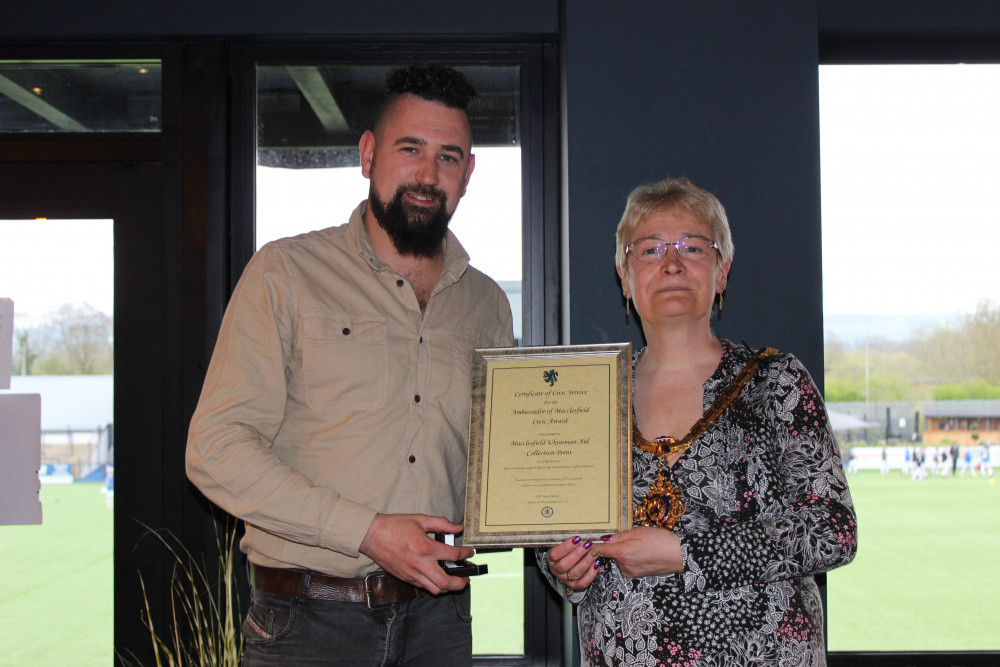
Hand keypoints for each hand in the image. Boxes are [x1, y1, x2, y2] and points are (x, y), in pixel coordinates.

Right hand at [359, 514, 473, 594]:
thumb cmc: (395, 525)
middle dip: (460, 583)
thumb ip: (442, 524)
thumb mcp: (420, 519)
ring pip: (434, 589)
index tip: (470, 552)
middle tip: (466, 578)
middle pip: (446, 582)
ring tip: (453, 581)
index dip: (465, 554)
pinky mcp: (405, 578)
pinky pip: (422, 587)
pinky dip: (433, 585)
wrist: (372, 535)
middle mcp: (420, 563)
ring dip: (447, 588)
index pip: (453, 555)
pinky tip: (436, 578)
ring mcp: (411, 573)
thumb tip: (458, 528)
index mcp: (425, 547)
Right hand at [545, 536, 602, 592]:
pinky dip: (591, 574)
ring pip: (575, 573)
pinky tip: (596, 564)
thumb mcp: (566, 543)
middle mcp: (556, 570)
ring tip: (595, 552)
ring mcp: (565, 579)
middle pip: (564, 564)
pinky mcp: (575, 585)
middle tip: (588, 544)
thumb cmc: (568, 550)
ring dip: (586, 561)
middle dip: (577, 554)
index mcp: (551, 558)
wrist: (569, 564)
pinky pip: (583, 582)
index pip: (555, 554)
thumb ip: (571, 539)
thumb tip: (579, 533)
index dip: (565, 546)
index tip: (576, 538)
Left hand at [595, 527, 682, 577]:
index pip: (599, 550)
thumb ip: (619, 536)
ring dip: (623, 552)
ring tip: (640, 545)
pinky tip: (642, 553)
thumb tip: (604, 539)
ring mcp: (630, 571)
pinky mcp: (636, 575)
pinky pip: (626, 565)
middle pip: (610, 554)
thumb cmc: (661, 541)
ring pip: (619, 559)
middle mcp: (623, 565)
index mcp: (622, 552)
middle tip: (630, 538)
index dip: (592, 545)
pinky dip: (630, 558)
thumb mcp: (638, 532)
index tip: (586, 542)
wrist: (678, 555)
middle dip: (615, 545)